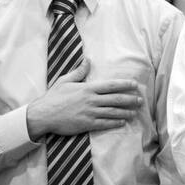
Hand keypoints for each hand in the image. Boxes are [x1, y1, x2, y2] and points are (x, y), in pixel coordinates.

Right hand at [25, 59, 140, 136]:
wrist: (43, 115)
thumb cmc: (53, 97)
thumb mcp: (65, 80)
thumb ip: (79, 71)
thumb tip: (87, 60)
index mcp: (87, 88)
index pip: (110, 85)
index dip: (124, 85)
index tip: (135, 85)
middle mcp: (91, 100)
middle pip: (115, 99)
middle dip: (130, 99)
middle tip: (140, 100)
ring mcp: (90, 113)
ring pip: (113, 112)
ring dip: (126, 112)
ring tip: (135, 112)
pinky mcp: (87, 124)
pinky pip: (104, 124)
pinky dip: (115, 122)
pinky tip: (122, 122)